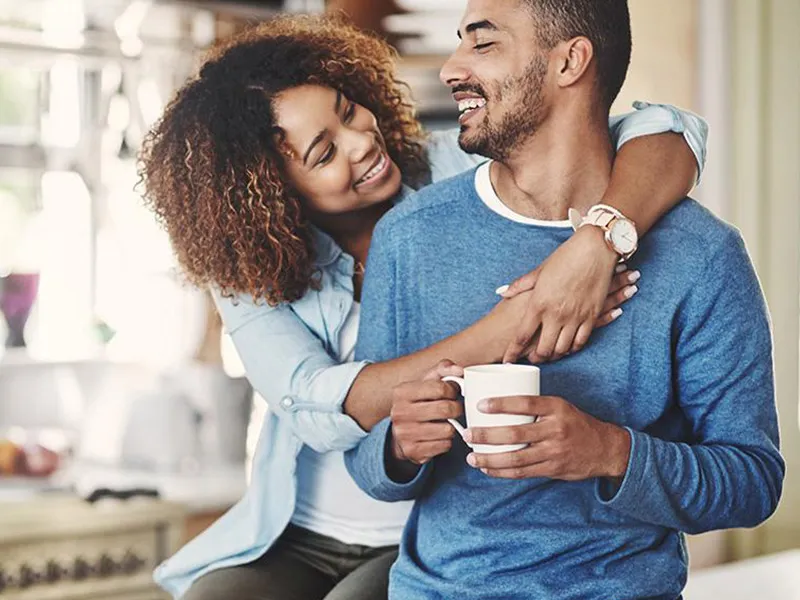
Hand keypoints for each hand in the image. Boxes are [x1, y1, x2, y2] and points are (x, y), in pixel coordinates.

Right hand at [389, 360, 463, 467]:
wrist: (401, 433)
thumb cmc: (420, 403)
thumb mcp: (427, 382)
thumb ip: (443, 370)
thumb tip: (460, 371)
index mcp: (402, 391)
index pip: (440, 388)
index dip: (452, 390)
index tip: (451, 393)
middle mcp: (399, 412)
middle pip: (445, 409)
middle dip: (456, 409)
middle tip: (454, 409)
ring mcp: (404, 433)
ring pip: (447, 430)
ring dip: (452, 427)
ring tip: (444, 423)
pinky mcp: (412, 451)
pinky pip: (444, 445)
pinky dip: (446, 441)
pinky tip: (438, 436)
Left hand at [463, 395, 630, 480]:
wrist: (604, 448)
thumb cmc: (573, 422)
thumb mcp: (559, 406)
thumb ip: (534, 405)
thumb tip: (496, 399)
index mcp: (556, 408)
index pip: (525, 403)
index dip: (501, 404)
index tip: (480, 405)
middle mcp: (555, 429)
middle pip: (516, 434)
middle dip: (486, 436)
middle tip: (467, 434)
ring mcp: (554, 452)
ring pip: (516, 459)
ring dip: (490, 459)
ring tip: (471, 457)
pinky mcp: (552, 469)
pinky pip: (522, 473)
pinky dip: (502, 472)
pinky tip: (487, 469)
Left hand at [501, 225, 634, 362]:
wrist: (594, 249)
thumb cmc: (565, 257)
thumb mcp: (540, 271)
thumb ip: (520, 285)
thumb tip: (503, 292)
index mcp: (538, 303)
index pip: (521, 336)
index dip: (513, 352)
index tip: (507, 361)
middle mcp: (556, 313)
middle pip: (543, 348)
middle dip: (535, 358)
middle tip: (531, 359)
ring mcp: (575, 316)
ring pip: (563, 348)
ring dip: (554, 355)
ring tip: (548, 355)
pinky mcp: (591, 315)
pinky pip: (581, 340)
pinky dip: (573, 347)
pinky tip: (567, 347)